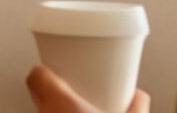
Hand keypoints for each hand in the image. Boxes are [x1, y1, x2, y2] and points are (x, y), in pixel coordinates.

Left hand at [26, 65, 150, 112]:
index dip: (43, 69)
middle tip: (65, 89)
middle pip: (36, 95)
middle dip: (48, 90)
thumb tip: (140, 95)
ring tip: (70, 112)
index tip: (53, 68)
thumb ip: (136, 108)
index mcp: (61, 104)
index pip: (36, 76)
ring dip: (51, 111)